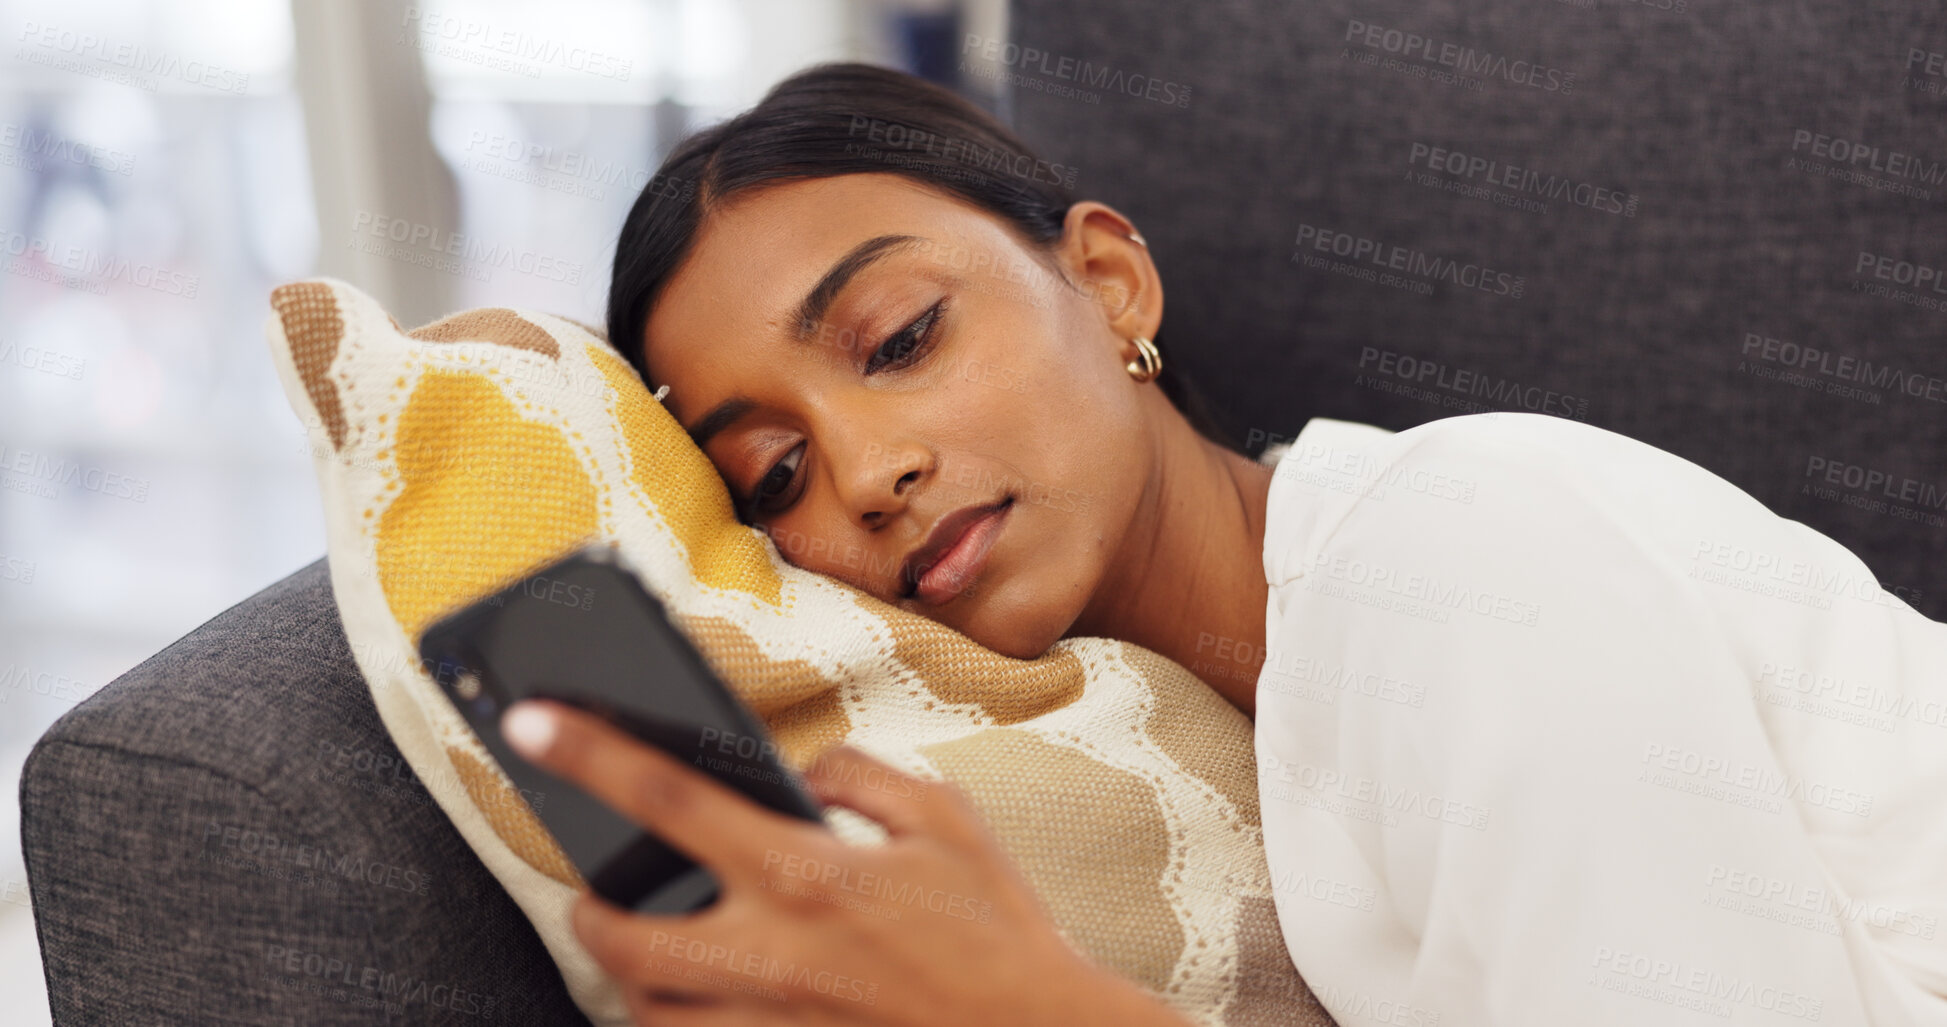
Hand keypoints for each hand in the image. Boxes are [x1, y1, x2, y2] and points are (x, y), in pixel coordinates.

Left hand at [500, 700, 1192, 1026]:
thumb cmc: (998, 931)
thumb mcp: (944, 818)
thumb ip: (858, 777)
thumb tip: (801, 775)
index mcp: (804, 871)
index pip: (666, 797)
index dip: (589, 751)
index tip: (530, 721)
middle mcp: (769, 953)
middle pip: (620, 934)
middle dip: (589, 910)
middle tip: (596, 892)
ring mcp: (769, 1022)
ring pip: (646, 1010)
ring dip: (633, 978)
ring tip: (654, 951)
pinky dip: (684, 1025)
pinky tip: (711, 1003)